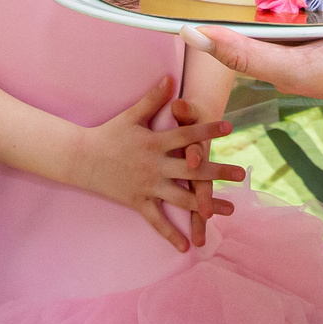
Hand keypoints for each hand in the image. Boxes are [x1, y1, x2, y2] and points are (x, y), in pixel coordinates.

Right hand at [73, 75, 240, 250]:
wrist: (80, 159)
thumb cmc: (108, 134)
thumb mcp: (131, 115)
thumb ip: (153, 98)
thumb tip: (170, 77)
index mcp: (155, 142)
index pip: (186, 134)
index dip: (208, 129)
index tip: (230, 125)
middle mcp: (154, 165)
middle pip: (192, 170)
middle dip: (219, 172)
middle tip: (242, 174)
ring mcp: (147, 186)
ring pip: (182, 199)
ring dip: (208, 205)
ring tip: (231, 209)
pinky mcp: (138, 202)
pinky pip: (157, 222)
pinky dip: (171, 235)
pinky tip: (189, 246)